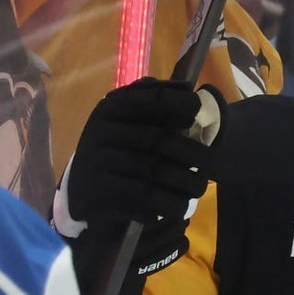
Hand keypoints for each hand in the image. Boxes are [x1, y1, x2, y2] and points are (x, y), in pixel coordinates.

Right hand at [55, 78, 221, 270]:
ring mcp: (96, 162)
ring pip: (153, 170)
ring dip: (184, 182)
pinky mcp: (97, 192)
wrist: (82, 190)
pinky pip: (142, 197)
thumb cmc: (118, 151)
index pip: (146, 98)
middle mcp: (100, 131)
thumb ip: (155, 102)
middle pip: (156, 139)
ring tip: (199, 187)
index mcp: (110, 109)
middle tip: (211, 163)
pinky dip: (166, 202)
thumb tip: (186, 88)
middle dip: (190, 152)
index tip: (197, 108)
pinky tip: (179, 206)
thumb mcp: (130, 122)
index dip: (174, 102)